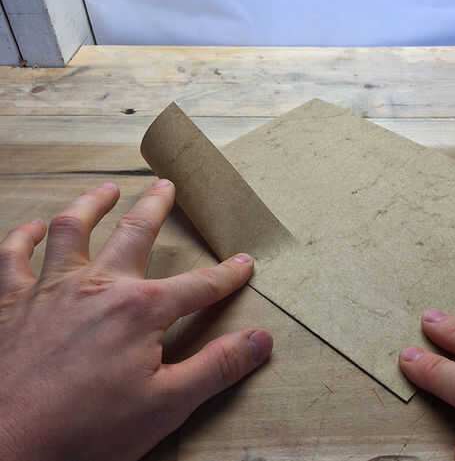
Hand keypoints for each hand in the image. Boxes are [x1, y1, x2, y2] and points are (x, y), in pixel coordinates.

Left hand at [0, 180, 272, 460]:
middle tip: (166, 186)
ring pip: (72, 229)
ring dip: (92, 204)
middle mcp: (97, 286)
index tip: (244, 262)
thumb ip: (218, 366)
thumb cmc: (86, 431)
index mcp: (139, 310)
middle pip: (134, 234)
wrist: (6, 449)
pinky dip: (22, 237)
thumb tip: (262, 339)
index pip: (198, 285)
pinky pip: (13, 257)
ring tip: (107, 190)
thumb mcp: (168, 404)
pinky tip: (33, 227)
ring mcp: (50, 290)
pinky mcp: (10, 303)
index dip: (226, 274)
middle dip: (155, 207)